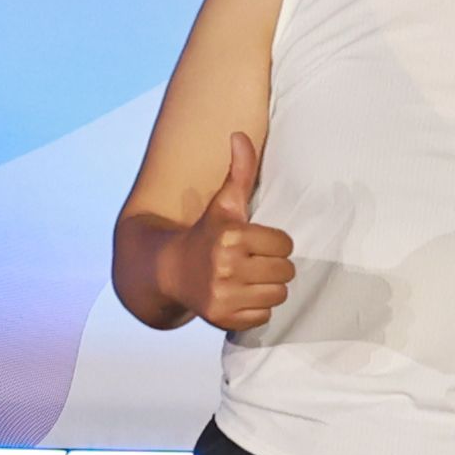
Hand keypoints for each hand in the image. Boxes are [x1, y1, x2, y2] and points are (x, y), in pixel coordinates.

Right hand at [184, 135, 294, 333]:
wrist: (169, 271)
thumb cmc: (206, 234)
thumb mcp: (224, 203)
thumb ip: (239, 171)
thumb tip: (239, 135)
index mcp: (231, 236)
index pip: (285, 244)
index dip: (273, 243)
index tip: (255, 242)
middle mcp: (225, 266)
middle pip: (285, 271)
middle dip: (273, 266)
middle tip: (252, 262)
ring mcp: (223, 295)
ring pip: (278, 295)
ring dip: (267, 288)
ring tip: (247, 279)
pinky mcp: (222, 319)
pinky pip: (264, 317)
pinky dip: (255, 309)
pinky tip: (238, 296)